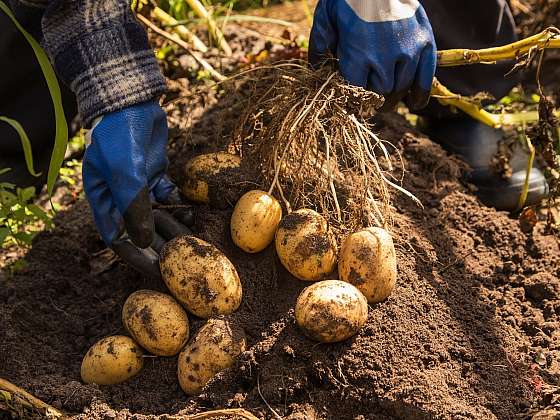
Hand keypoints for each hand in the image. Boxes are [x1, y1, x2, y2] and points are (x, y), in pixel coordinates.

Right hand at [83, 100, 194, 277]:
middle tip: (183, 259)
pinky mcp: (156, 172)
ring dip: (173, 226)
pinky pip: (169, 196)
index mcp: (103, 200)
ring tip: (194, 238)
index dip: (136, 256)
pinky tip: (192, 210)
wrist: (131, 100)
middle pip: (141, 230)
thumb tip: (143, 241)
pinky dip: (179, 204)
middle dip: (160, 245)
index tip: (157, 271)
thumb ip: (134, 207)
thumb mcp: (126, 174)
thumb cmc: (120, 137)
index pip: (118, 238)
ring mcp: (139, 184)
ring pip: (158, 214)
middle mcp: (120, 196)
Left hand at [309, 0, 436, 110]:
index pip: (356, 92)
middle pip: (380, 93)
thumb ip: (320, 47)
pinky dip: (420, 94)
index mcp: (358, 54)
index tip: (349, 102)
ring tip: (385, 100)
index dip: (352, 100)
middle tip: (367, 101)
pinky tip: (414, 103)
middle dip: (371, 99)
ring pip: (401, 87)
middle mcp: (385, 57)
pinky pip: (425, 77)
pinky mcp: (425, 41)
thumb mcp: (326, 18)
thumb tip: (316, 71)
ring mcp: (408, 50)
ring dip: (392, 96)